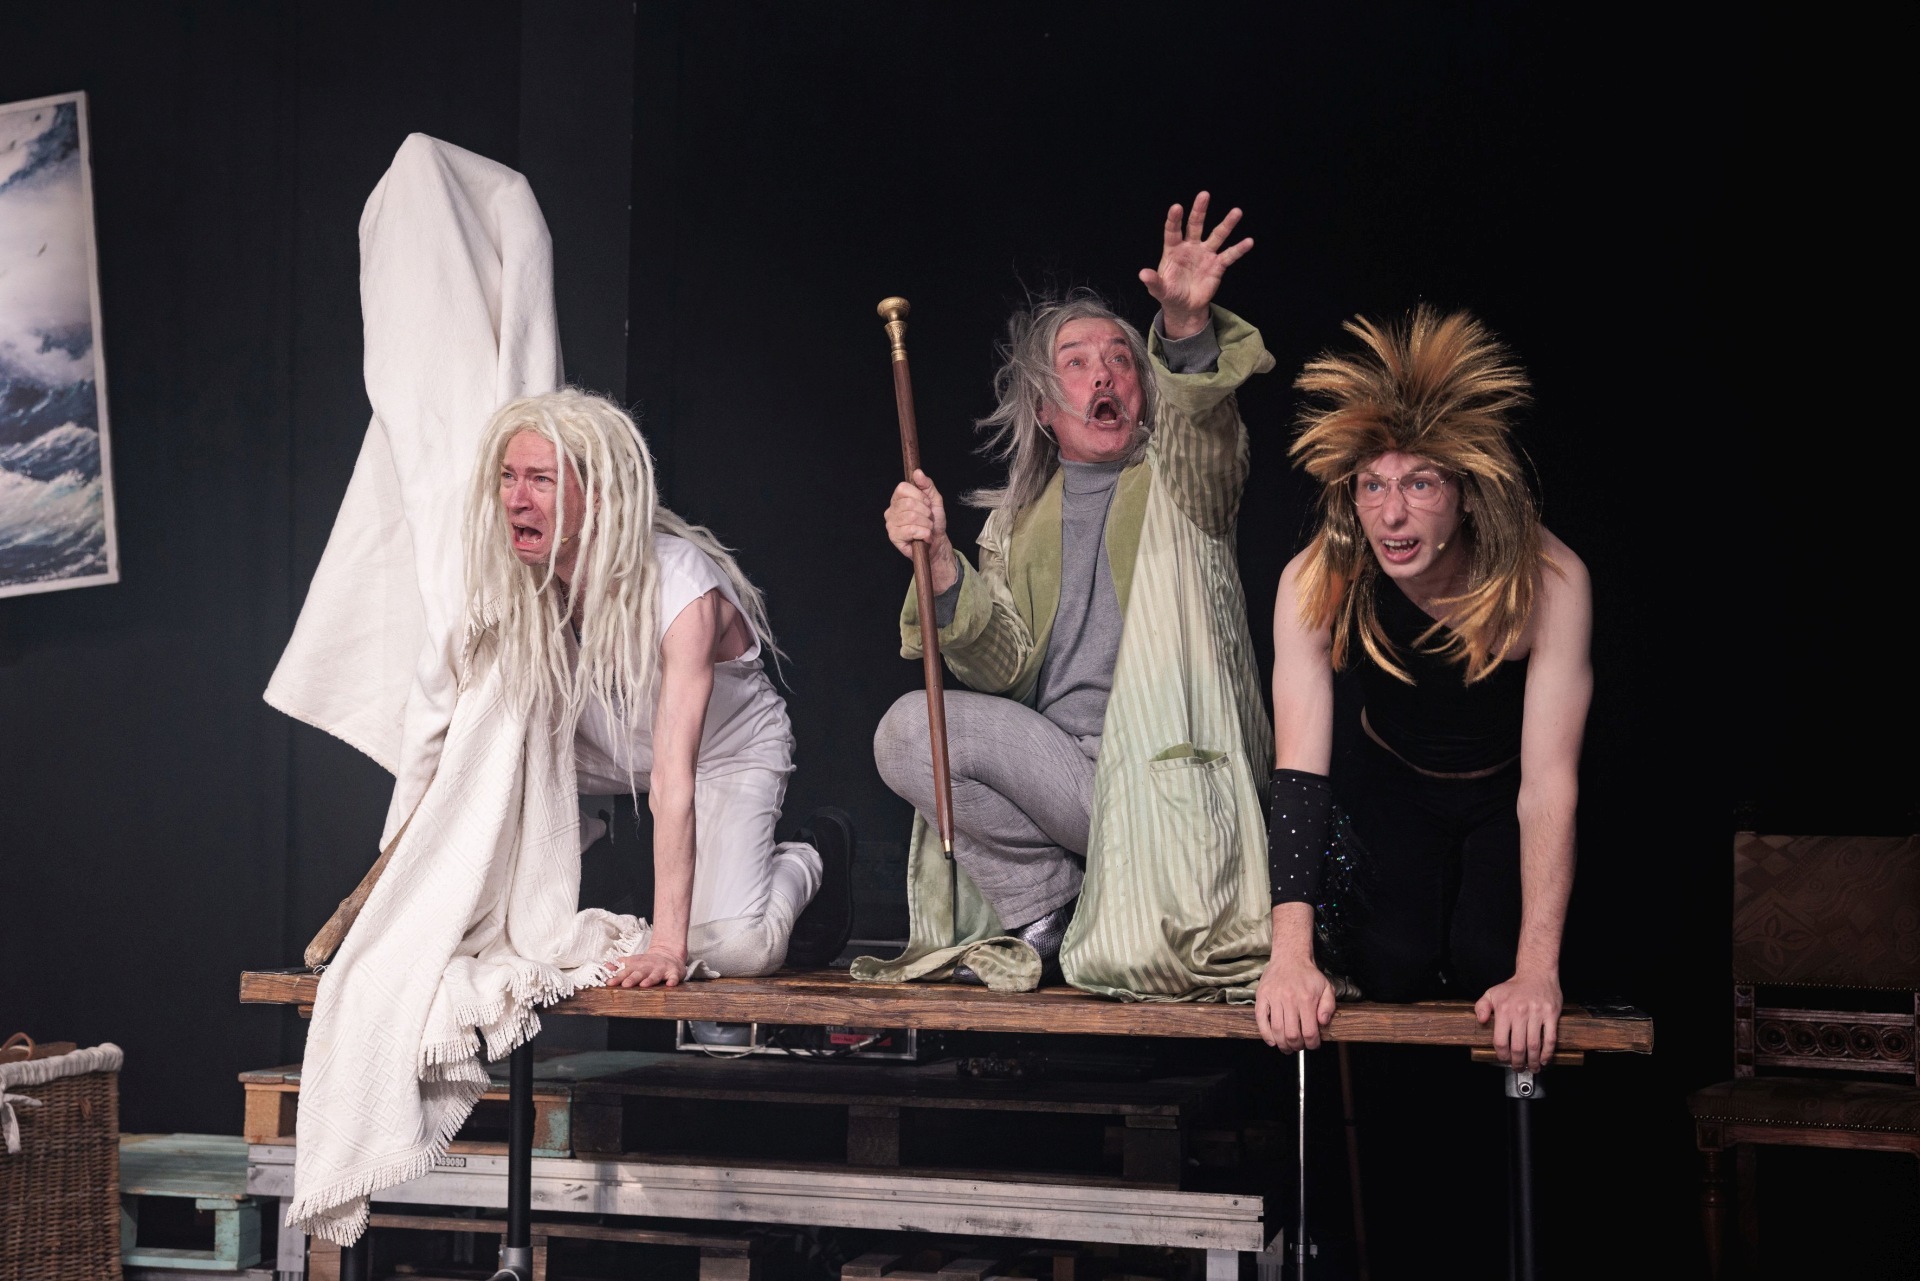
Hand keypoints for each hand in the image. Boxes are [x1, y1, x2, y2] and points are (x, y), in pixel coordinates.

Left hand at [608, 945, 687, 988]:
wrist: (668, 953)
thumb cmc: (647, 963)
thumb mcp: (632, 962)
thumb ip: (619, 966)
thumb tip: (605, 967)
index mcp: (637, 966)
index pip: (625, 972)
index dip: (617, 977)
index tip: (610, 983)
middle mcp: (648, 968)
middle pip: (639, 973)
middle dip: (632, 979)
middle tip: (625, 984)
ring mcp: (661, 970)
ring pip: (655, 975)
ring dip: (650, 980)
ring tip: (644, 984)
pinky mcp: (673, 972)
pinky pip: (674, 977)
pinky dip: (672, 980)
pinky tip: (670, 984)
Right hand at [884, 470, 957, 591]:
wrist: (937, 542)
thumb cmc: (933, 522)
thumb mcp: (934, 500)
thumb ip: (926, 485)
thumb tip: (917, 472)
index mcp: (898, 499)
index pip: (903, 488)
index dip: (919, 495)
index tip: (927, 504)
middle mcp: (891, 510)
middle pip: (908, 503)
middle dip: (925, 512)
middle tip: (928, 519)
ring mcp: (891, 524)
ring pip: (911, 517)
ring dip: (926, 524)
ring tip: (927, 528)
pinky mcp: (894, 537)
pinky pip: (911, 530)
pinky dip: (924, 533)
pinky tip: (924, 536)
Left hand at [1138, 191, 1253, 339]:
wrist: (1185, 306)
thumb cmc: (1170, 293)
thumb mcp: (1159, 290)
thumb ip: (1153, 281)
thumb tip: (1142, 274)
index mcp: (1173, 250)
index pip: (1173, 231)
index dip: (1174, 220)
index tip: (1176, 207)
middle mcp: (1190, 247)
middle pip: (1195, 225)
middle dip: (1199, 210)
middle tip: (1204, 195)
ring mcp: (1205, 254)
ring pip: (1217, 235)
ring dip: (1227, 224)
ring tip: (1237, 212)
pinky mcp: (1217, 265)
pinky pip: (1229, 255)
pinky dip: (1239, 249)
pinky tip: (1248, 241)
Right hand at [1255, 956, 1337, 1051]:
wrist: (1290, 957)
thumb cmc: (1308, 975)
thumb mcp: (1326, 988)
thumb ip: (1328, 1006)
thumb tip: (1322, 1023)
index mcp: (1306, 999)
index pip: (1309, 1031)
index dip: (1312, 1044)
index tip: (1313, 1045)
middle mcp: (1289, 999)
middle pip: (1291, 1034)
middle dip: (1297, 1046)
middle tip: (1299, 1047)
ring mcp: (1273, 998)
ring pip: (1276, 1030)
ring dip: (1282, 1044)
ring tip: (1287, 1047)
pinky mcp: (1262, 996)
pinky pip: (1260, 1019)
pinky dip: (1265, 1034)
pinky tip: (1272, 1041)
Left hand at [1474, 970, 1562, 1070]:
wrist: (1536, 973)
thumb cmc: (1514, 986)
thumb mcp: (1492, 993)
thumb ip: (1482, 1007)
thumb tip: (1481, 1020)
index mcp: (1504, 1010)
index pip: (1501, 1040)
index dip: (1502, 1055)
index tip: (1504, 1060)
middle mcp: (1520, 1013)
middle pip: (1519, 1047)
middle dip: (1518, 1062)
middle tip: (1518, 1068)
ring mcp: (1537, 1014)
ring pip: (1535, 1045)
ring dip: (1533, 1061)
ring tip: (1532, 1068)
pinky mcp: (1551, 1014)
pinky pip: (1550, 1038)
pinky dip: (1548, 1052)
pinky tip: (1544, 1059)